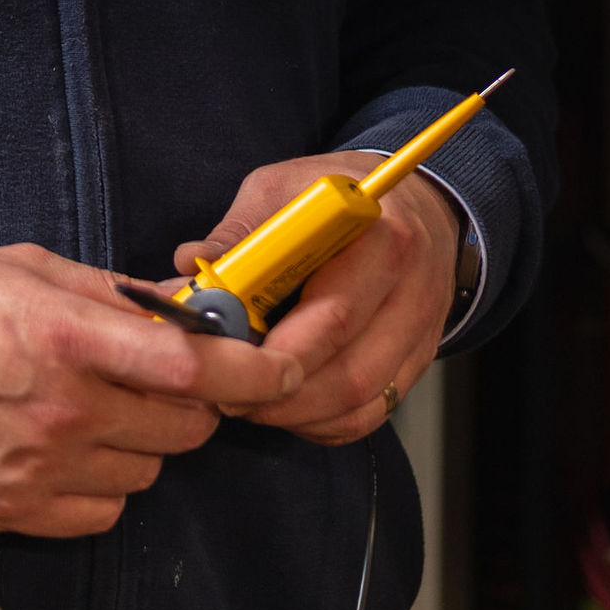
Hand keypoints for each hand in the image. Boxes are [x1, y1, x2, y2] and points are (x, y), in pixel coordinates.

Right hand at [0, 243, 300, 537]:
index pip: (193, 370)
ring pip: (150, 471)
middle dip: (191, 402)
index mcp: (70, 340)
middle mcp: (65, 412)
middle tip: (160, 379)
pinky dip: (106, 482)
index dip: (252, 373)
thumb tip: (183, 310)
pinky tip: (71, 448)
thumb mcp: (30, 269)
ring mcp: (42, 470)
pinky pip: (106, 510)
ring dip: (144, 441)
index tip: (278, 370)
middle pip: (186, 427)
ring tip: (98, 409)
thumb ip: (112, 293)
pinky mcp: (19, 512)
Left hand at [174, 152, 459, 446]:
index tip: (225, 362)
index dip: (277, 352)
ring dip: (297, 414)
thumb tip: (189, 263)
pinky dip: (323, 422)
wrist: (415, 203)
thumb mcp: (285, 187)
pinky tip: (286, 406)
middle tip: (226, 394)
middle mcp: (412, 291)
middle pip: (349, 373)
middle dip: (279, 394)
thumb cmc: (341, 195)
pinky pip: (370, 413)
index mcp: (384, 238)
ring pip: (360, 403)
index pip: (334, 315)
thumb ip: (240, 230)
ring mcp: (420, 334)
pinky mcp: (416, 362)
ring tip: (248, 402)